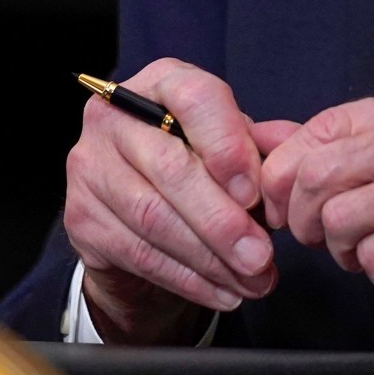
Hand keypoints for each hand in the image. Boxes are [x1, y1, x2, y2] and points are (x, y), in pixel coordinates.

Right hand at [62, 58, 276, 343]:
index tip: (255, 193)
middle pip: (170, 167)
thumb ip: (266, 147)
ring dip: (210, 258)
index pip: (193, 98)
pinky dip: (188, 279)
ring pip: (153, 217)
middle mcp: (114, 116)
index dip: (227, 146)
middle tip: (261, 256)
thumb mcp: (236, 148)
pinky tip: (223, 291)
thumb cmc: (198, 167)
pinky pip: (139, 253)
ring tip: (252, 280)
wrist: (140, 214)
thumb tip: (292, 156)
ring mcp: (90, 166)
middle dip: (222, 220)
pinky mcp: (81, 217)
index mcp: (161, 82)